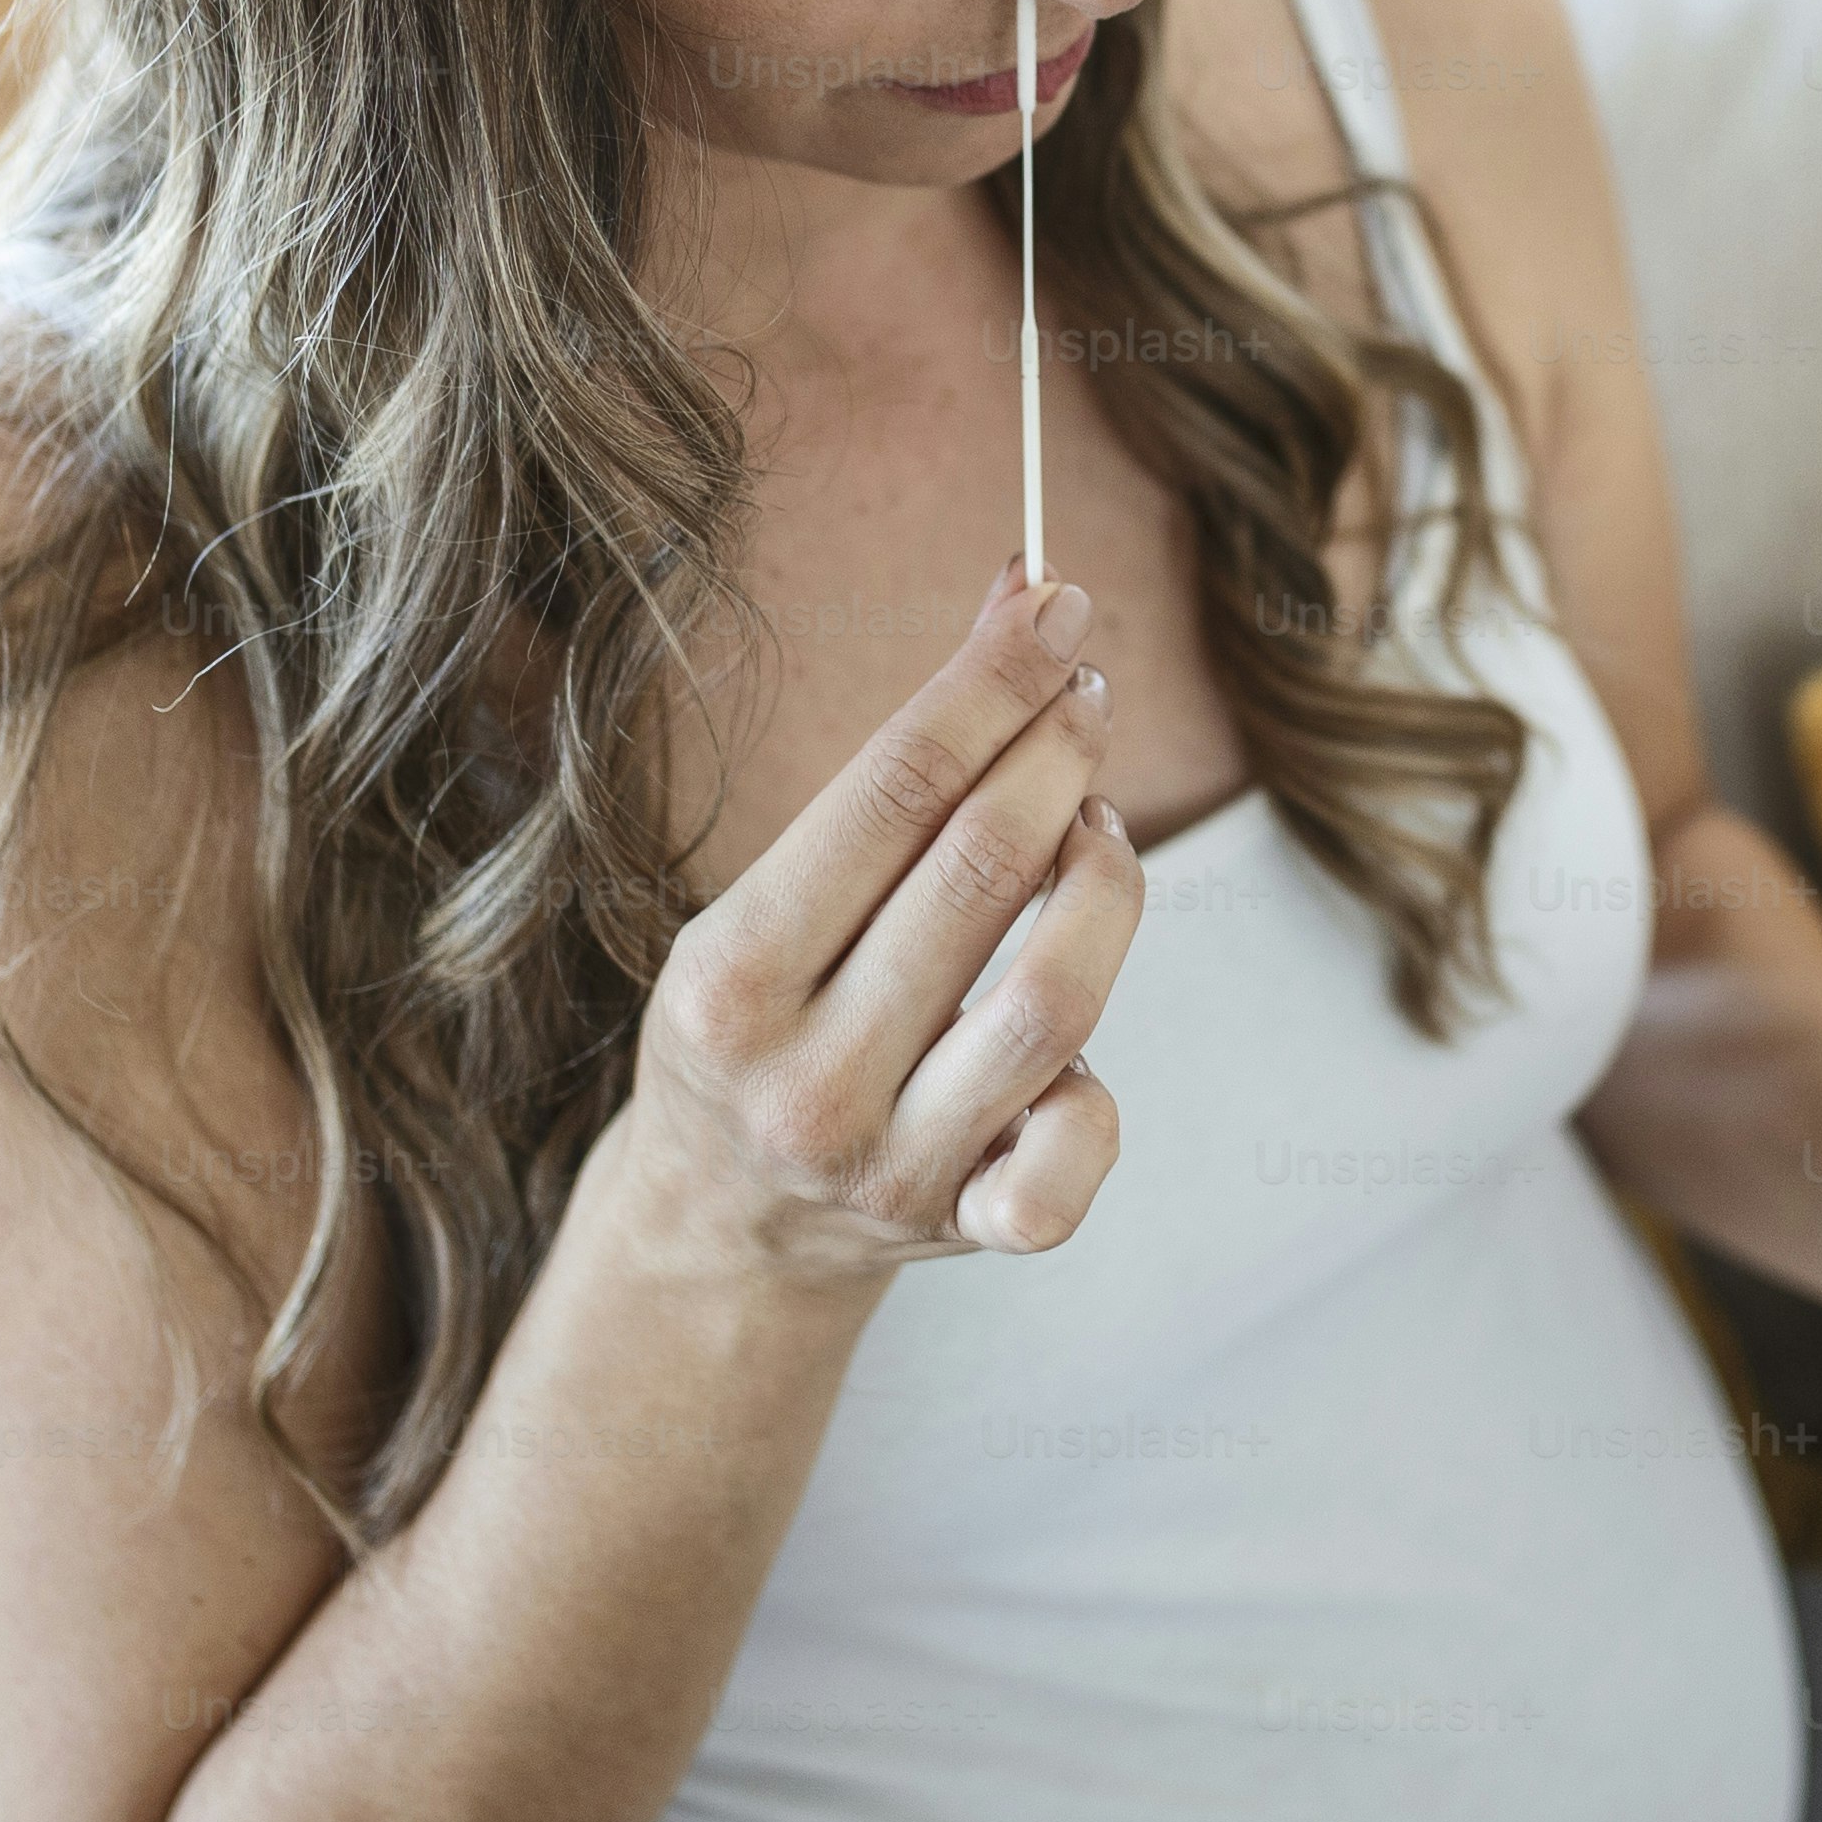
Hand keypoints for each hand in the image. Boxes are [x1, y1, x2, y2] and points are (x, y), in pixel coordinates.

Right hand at [607, 556, 1139, 1279]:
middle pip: (981, 872)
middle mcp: (805, 1077)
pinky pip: (1071, 1162)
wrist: (717, 1230)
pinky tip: (1081, 1042)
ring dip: (1104, 884)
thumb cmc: (761, 1024)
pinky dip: (1098, 1096)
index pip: (893, 790)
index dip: (993, 683)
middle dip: (1058, 752)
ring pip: (1054, 1001)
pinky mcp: (963, 1226)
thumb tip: (1025, 592)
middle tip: (1088, 693)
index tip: (1058, 608)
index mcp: (731, 976)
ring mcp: (890, 1162)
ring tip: (1097, 828)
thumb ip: (894, 775)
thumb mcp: (767, 903)